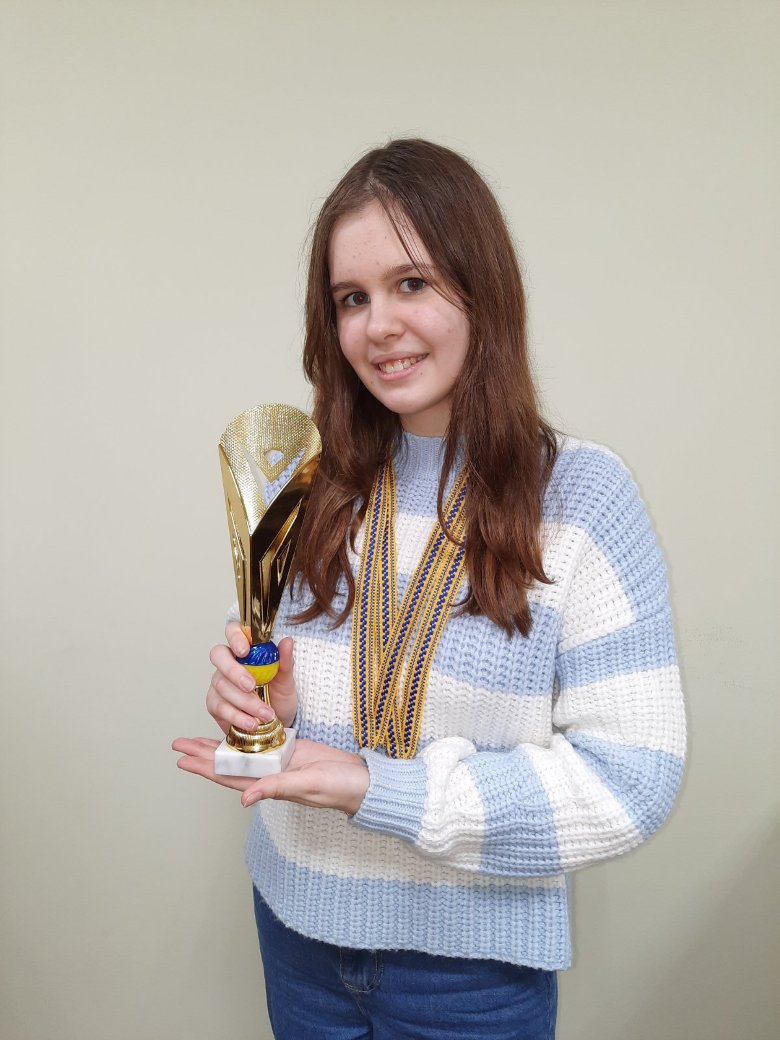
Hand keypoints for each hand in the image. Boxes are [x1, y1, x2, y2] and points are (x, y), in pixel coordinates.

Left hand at [171, 737, 369, 815]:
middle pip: (230, 763)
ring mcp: (281, 761)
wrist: (363, 781)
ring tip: (198, 739)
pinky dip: (248, 734)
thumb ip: (277, 789)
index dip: (205, 768)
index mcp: (270, 784)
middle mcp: (270, 773)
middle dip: (204, 754)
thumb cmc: (339, 788)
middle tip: (179, 744)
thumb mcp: (307, 786)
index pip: (230, 776)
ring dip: (220, 745)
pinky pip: (264, 742)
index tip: (182, 759)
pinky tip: (237, 728)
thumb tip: (244, 799)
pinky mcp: (294, 749)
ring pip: (243, 752)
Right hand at [206, 625, 297, 732]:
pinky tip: (252, 723)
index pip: (233, 631)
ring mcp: (219, 683)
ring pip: (222, 685)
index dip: (235, 636)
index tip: (244, 649)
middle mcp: (228, 663)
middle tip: (251, 685)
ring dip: (245, 701)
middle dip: (234, 671)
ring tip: (265, 713)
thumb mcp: (286, 679)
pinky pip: (220, 707)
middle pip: (219, 656)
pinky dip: (237, 716)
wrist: (276, 722)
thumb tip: (288, 641)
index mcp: (245, 649)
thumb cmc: (278, 695)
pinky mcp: (215, 704)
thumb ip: (285, 661)